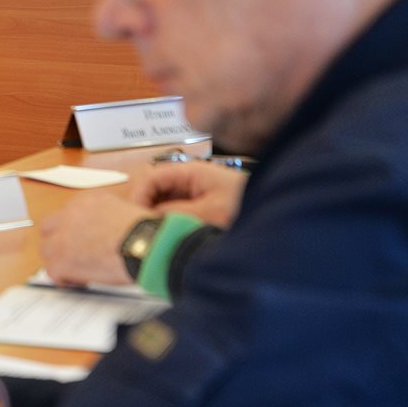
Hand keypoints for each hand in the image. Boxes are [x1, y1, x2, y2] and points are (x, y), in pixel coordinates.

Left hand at [38, 191, 152, 287]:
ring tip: (79, 272)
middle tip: (73, 257)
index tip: (81, 243)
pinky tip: (82, 281)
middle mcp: (71, 214)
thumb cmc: (147, 233)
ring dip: (61, 262)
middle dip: (58, 243)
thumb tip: (101, 235)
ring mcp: (63, 236)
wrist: (148, 246)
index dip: (72, 232)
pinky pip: (53, 271)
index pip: (66, 215)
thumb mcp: (124, 212)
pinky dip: (65, 279)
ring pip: (48, 250)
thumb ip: (105, 219)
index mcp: (88, 201)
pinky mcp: (61, 259)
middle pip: (49, 229)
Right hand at [132, 161, 247, 226]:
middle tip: (145, 229)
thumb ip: (176, 213)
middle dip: (146, 208)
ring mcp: (193, 191)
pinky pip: (174, 210)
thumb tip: (149, 218)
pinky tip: (171, 234)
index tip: (134, 217)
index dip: (138, 196)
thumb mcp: (210, 212)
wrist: (273, 212)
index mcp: (190, 172)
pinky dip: (169, 221)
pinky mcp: (198, 204)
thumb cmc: (247, 206)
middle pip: (154, 190)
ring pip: (162, 202)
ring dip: (158, 216)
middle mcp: (188, 179)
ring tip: (158, 234)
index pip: (151, 178)